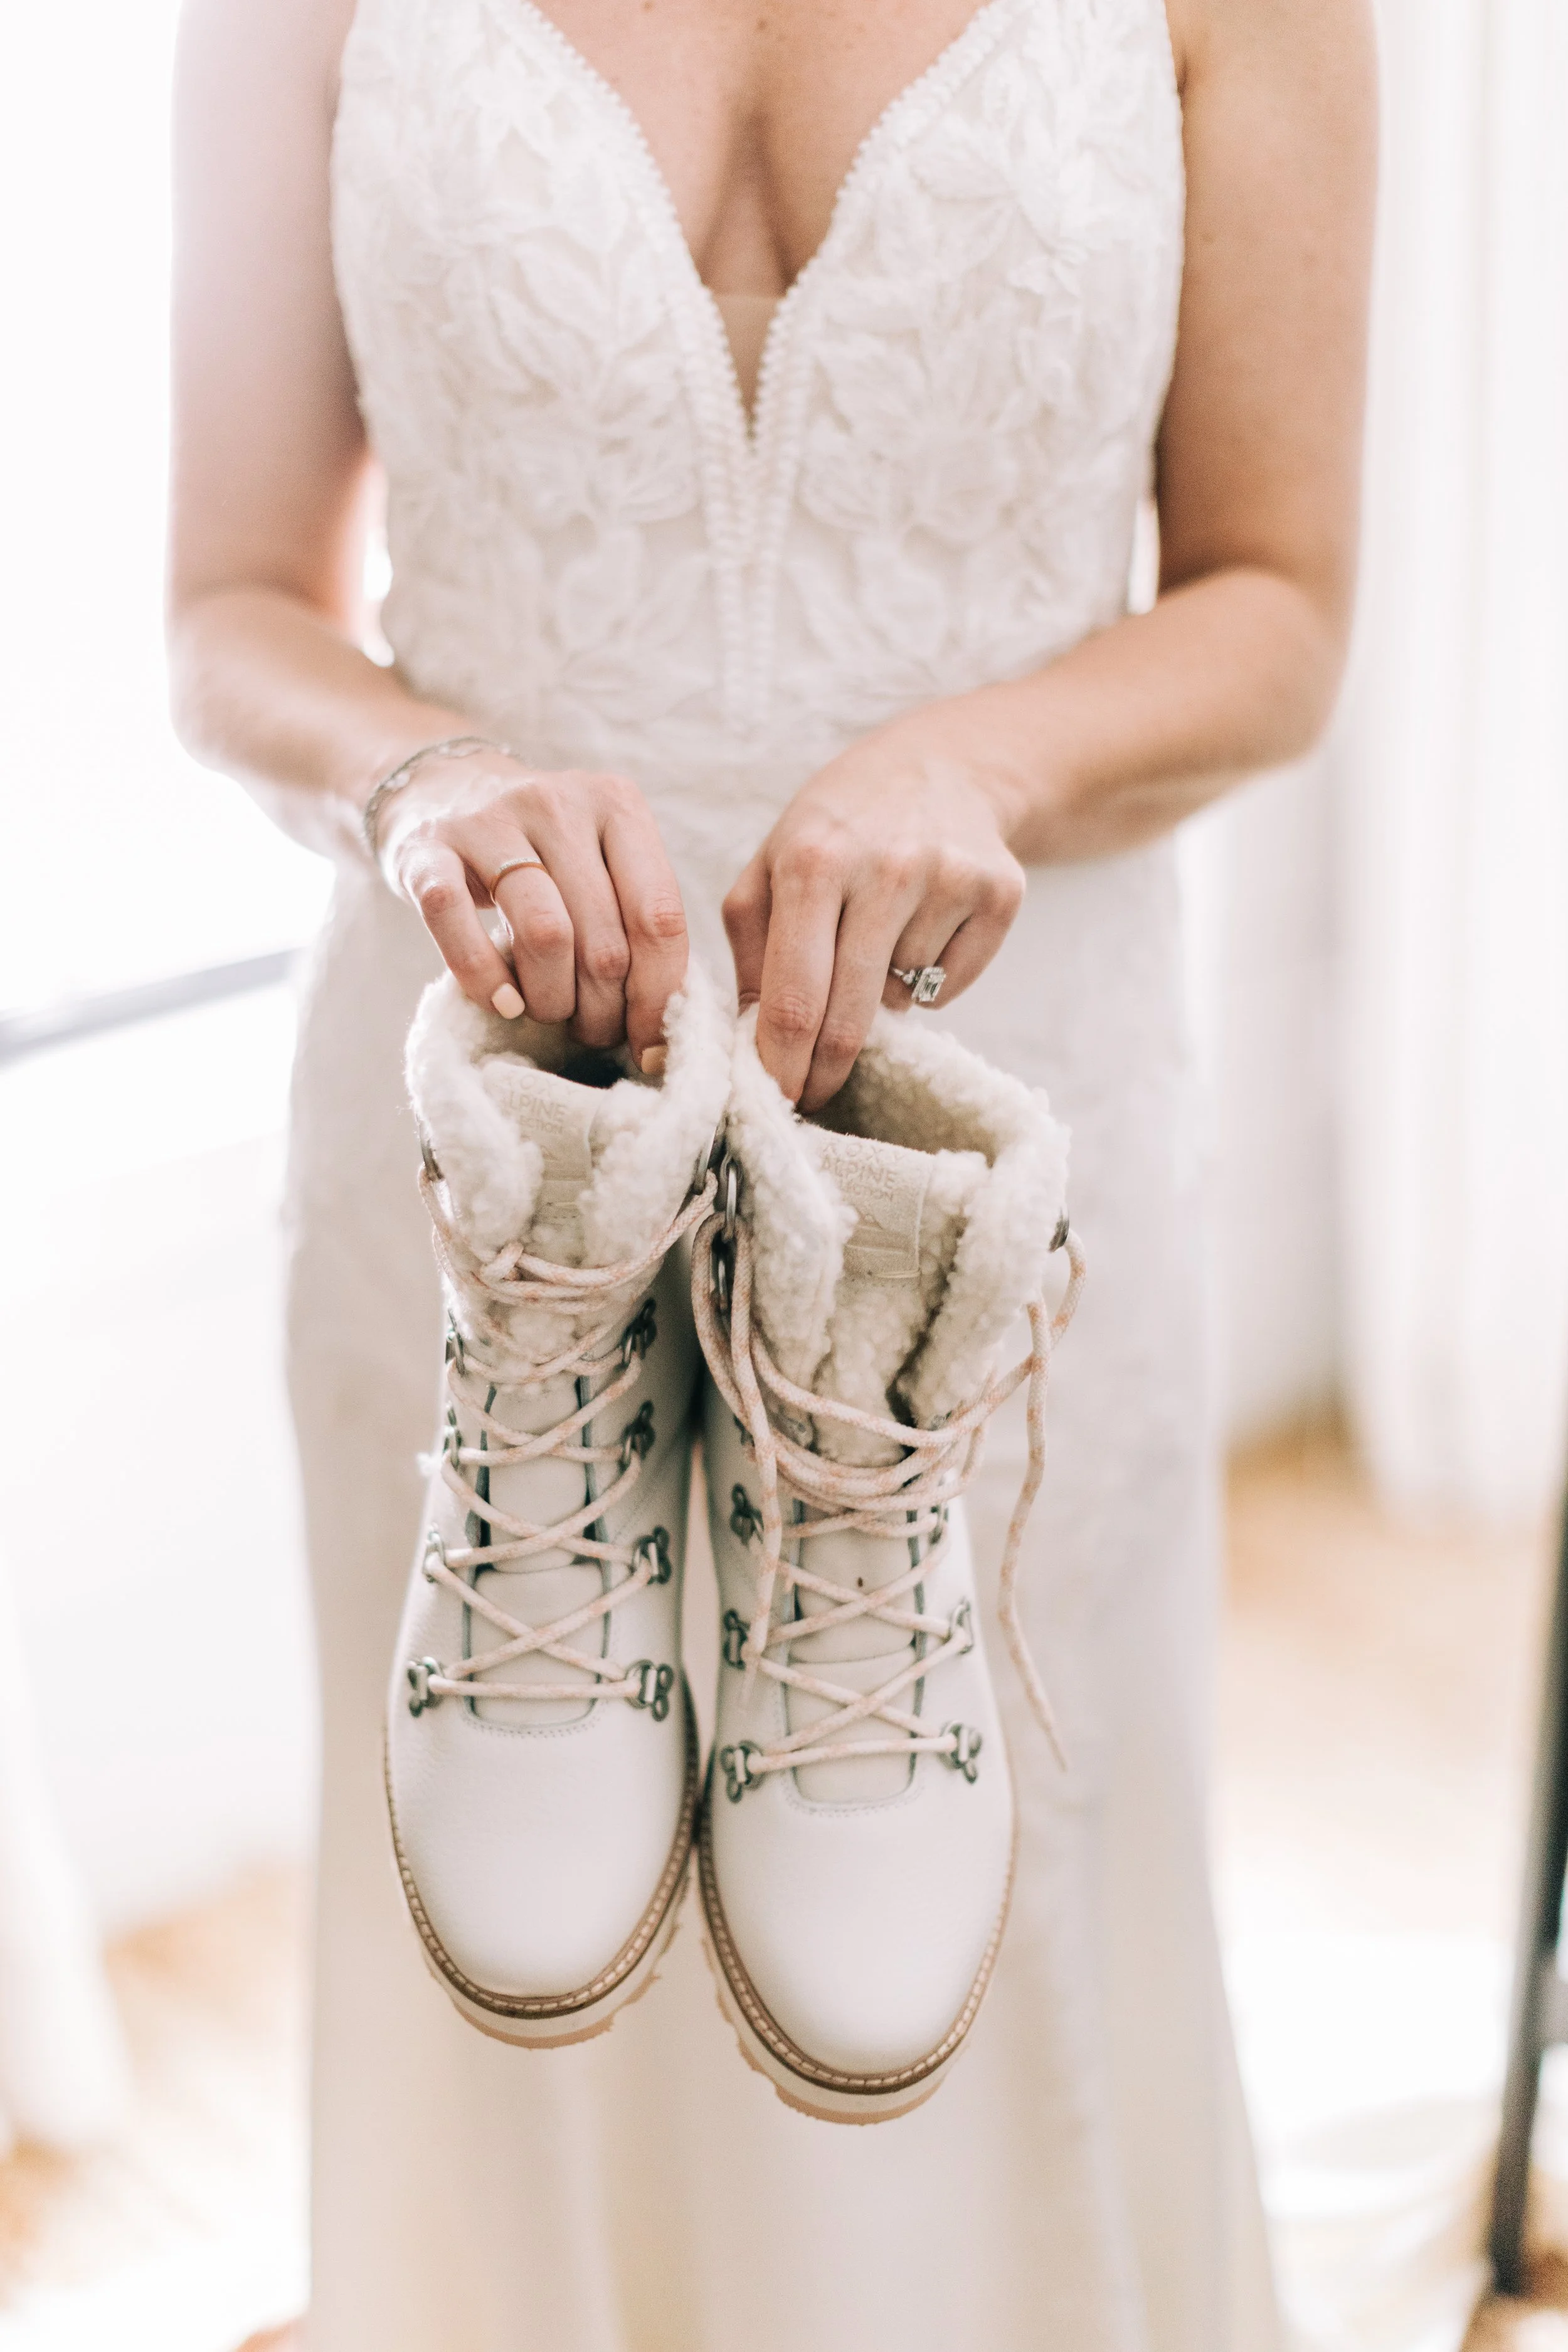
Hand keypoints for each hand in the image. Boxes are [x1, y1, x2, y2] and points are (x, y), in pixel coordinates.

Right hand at [376, 755, 687, 1062]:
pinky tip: (501, 1001)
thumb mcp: (601, 861)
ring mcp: (488, 821)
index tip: (651, 1042)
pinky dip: (484, 980)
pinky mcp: (426, 849)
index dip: (659, 994)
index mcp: (618, 805)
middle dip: (603, 1009)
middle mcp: (558, 802)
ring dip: (552, 1000)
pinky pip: (458, 925)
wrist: (441, 788)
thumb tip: (661, 1021)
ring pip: (545, 936)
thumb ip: (636, 918)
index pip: (659, 916)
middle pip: (603, 940)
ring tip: (547, 1012)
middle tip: (592, 1029)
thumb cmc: (541, 849)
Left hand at [723, 704, 1026, 1111]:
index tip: (774, 1102)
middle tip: (812, 1093)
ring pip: (902, 999)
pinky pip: (950, 985)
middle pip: (849, 1015)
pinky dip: (929, 979)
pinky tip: (920, 928)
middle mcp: (885, 867)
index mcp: (812, 860)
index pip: (792, 995)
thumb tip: (749, 1039)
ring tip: (876, 938)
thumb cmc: (840, 827)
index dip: (781, 1063)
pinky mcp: (1001, 892)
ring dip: (880, 996)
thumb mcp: (772, 863)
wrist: (945, 765)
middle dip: (825, 1069)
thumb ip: (752, 948)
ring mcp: (950, 878)